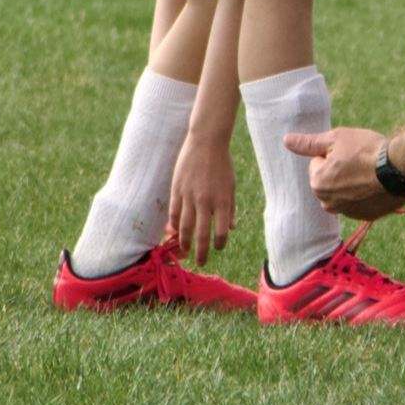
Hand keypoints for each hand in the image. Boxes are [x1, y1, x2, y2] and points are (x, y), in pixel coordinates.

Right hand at [166, 136, 235, 265]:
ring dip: (184, 242)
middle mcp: (205, 201)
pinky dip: (173, 225)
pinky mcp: (177, 189)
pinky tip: (174, 231)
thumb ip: (230, 208)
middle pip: (201, 235)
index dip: (220, 244)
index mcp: (222, 201)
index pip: (221, 232)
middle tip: (201, 262)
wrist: (206, 141)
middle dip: (202, 252)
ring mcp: (189, 196)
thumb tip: (231, 228)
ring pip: (184, 227)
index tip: (219, 247)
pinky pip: (174, 212)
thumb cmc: (222, 164)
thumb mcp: (231, 186)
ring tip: (185, 250)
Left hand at [283, 125, 402, 220]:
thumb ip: (308, 143)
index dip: (333, 153)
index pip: (318, 162)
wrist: (400, 171)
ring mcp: (347, 212)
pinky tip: (376, 184)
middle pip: (329, 179)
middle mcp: (328, 203)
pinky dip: (364, 193)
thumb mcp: (335, 139)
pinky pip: (359, 201)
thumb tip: (286, 140)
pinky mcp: (365, 216)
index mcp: (317, 183)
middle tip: (359, 160)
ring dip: (351, 182)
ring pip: (343, 191)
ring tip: (370, 172)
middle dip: (339, 169)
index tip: (349, 152)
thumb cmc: (367, 151)